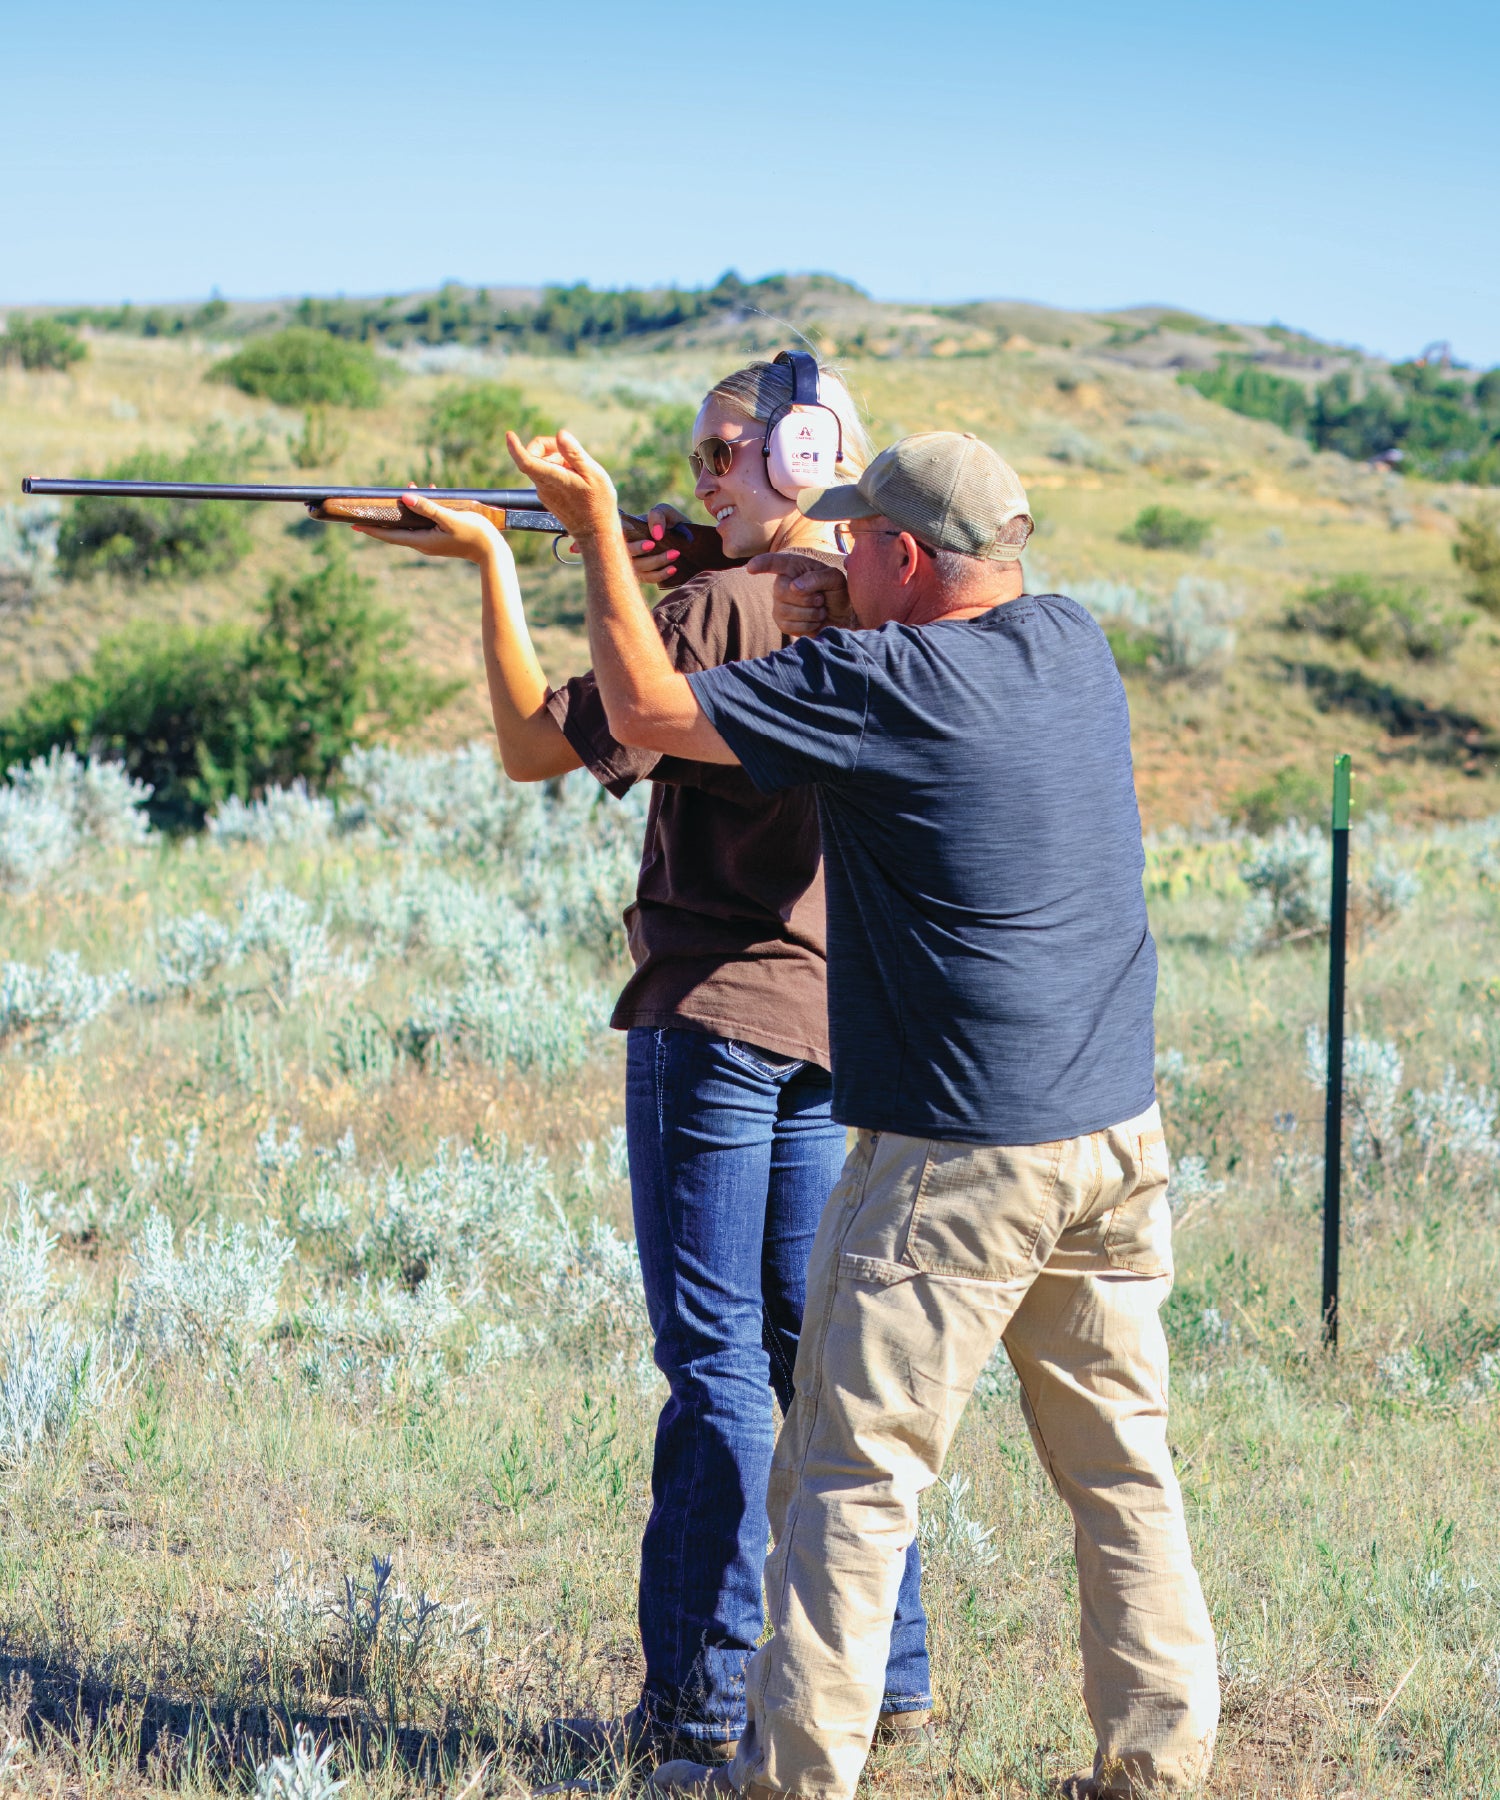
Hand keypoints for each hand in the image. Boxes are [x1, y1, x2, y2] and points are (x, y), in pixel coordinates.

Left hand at [352, 489, 512, 566]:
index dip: (372, 530)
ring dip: (406, 508)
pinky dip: (422, 509)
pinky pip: (425, 522)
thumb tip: (405, 499)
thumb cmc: (474, 534)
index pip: (390, 535)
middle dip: (385, 516)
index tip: (354, 525)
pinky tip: (430, 492)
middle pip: (397, 529)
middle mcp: (424, 543)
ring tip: (406, 490)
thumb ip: (428, 508)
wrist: (493, 551)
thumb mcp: (450, 518)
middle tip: (368, 507)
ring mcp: (433, 541)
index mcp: (422, 541)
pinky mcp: (441, 537)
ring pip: (412, 523)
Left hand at [507, 428, 618, 541]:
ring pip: (542, 465)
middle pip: (535, 456)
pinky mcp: (547, 496)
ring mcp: (544, 493)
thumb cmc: (599, 503)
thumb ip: (575, 454)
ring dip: (558, 460)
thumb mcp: (593, 473)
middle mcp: (543, 487)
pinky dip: (558, 470)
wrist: (596, 532)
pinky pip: (547, 475)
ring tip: (578, 472)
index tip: (509, 435)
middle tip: (573, 454)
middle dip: (551, 447)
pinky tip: (574, 480)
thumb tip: (560, 434)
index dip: (516, 447)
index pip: (526, 462)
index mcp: (553, 480)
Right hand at [625, 504, 688, 584]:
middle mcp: (627, 547)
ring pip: (637, 567)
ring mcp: (634, 562)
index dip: (619, 534)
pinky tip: (673, 568)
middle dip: (637, 549)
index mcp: (627, 529)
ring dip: (655, 561)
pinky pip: (648, 578)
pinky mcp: (644, 575)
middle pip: (623, 551)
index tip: (634, 533)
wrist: (686, 540)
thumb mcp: (665, 512)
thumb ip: (657, 515)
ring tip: (675, 554)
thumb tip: (655, 535)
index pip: (614, 532)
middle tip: (654, 544)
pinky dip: (660, 574)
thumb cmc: (671, 522)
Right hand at [746, 552, 855, 635]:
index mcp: (794, 566)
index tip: (751, 568)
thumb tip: (794, 586)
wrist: (842, 615)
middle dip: (806, 598)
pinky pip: (788, 626)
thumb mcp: (834, 579)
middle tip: (821, 599)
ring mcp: (779, 604)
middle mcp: (782, 583)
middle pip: (780, 591)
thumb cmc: (837, 592)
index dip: (761, 564)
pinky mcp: (782, 622)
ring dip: (810, 613)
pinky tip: (815, 621)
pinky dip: (807, 625)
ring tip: (820, 609)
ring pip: (784, 610)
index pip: (774, 562)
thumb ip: (816, 578)